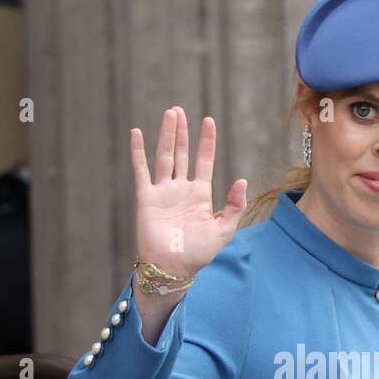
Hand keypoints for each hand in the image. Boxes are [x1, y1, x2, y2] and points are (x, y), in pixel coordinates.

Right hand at [131, 107, 246, 282]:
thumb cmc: (199, 253)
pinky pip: (141, 170)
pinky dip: (138, 152)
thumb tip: (242, 181)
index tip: (208, 120)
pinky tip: (137, 133)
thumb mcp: (223, 230)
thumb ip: (234, 206)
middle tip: (179, 110)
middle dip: (182, 132)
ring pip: (164, 156)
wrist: (173, 268)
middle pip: (182, 153)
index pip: (204, 161)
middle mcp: (180, 189)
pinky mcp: (146, 198)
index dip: (206, 141)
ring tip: (169, 114)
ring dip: (166, 135)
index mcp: (200, 195)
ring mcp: (163, 192)